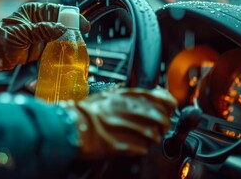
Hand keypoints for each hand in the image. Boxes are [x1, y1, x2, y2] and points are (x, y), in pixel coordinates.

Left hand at [0, 2, 90, 70]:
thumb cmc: (1, 38)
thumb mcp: (23, 32)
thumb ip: (42, 30)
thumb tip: (61, 29)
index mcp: (36, 12)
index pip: (59, 11)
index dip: (72, 18)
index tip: (83, 25)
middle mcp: (40, 23)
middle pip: (62, 26)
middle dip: (72, 34)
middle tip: (79, 42)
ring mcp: (40, 37)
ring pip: (60, 40)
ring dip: (67, 46)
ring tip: (73, 53)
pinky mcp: (39, 50)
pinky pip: (53, 52)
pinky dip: (59, 56)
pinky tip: (64, 59)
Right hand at [62, 85, 177, 159]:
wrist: (71, 126)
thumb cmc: (84, 111)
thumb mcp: (104, 94)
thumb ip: (121, 93)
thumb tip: (129, 91)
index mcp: (129, 96)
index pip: (164, 99)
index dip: (169, 106)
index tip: (167, 110)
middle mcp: (133, 110)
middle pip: (164, 119)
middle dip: (162, 126)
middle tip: (156, 127)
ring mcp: (129, 128)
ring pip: (156, 135)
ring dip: (152, 138)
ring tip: (143, 138)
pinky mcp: (124, 145)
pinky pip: (143, 149)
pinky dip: (141, 148)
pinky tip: (133, 146)